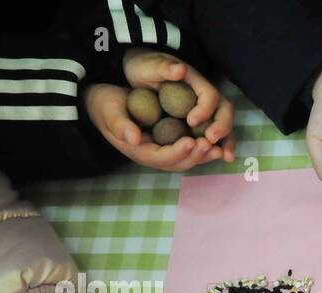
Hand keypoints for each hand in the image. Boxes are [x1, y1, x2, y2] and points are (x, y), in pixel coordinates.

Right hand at [84, 49, 234, 170]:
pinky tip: (216, 141)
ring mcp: (162, 151)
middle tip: (211, 145)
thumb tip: (134, 139)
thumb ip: (120, 125)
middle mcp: (152, 155)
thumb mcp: (108, 110)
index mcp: (138, 151)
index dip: (178, 151)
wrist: (103, 102)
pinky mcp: (169, 143)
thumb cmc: (105, 104)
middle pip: (178, 162)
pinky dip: (202, 148)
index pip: (162, 157)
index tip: (192, 141)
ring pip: (187, 159)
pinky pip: (189, 150)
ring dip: (203, 155)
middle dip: (196, 156)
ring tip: (219, 149)